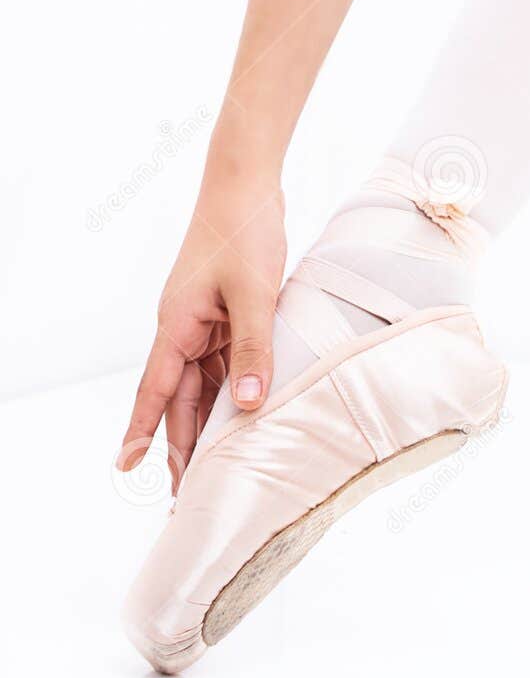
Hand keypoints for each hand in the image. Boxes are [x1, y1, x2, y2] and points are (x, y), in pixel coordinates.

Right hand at [118, 175, 286, 491]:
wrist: (247, 186)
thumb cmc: (244, 233)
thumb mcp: (255, 294)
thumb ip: (255, 349)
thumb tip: (251, 402)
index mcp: (178, 326)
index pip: (156, 391)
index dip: (143, 431)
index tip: (126, 468)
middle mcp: (185, 329)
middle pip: (179, 396)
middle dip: (181, 442)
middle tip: (183, 491)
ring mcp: (205, 321)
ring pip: (205, 382)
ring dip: (210, 418)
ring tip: (217, 464)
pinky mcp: (226, 313)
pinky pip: (226, 360)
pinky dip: (234, 386)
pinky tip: (247, 410)